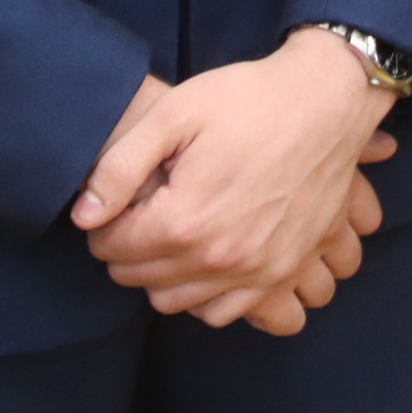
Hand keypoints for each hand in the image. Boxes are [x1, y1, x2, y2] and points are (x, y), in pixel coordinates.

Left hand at [73, 33, 401, 331]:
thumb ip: (120, 167)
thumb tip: (84, 216)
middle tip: (143, 212)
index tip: (119, 200)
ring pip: (176, 301)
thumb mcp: (175, 113)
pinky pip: (224, 312)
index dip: (104, 223)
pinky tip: (205, 257)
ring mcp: (255, 270)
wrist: (327, 102)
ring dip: (162, 274)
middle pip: (139, 278)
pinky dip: (204, 295)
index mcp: (184, 219)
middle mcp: (218, 258)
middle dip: (129, 248)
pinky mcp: (282, 271)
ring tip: (172, 232)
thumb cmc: (248, 100)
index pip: (111, 248)